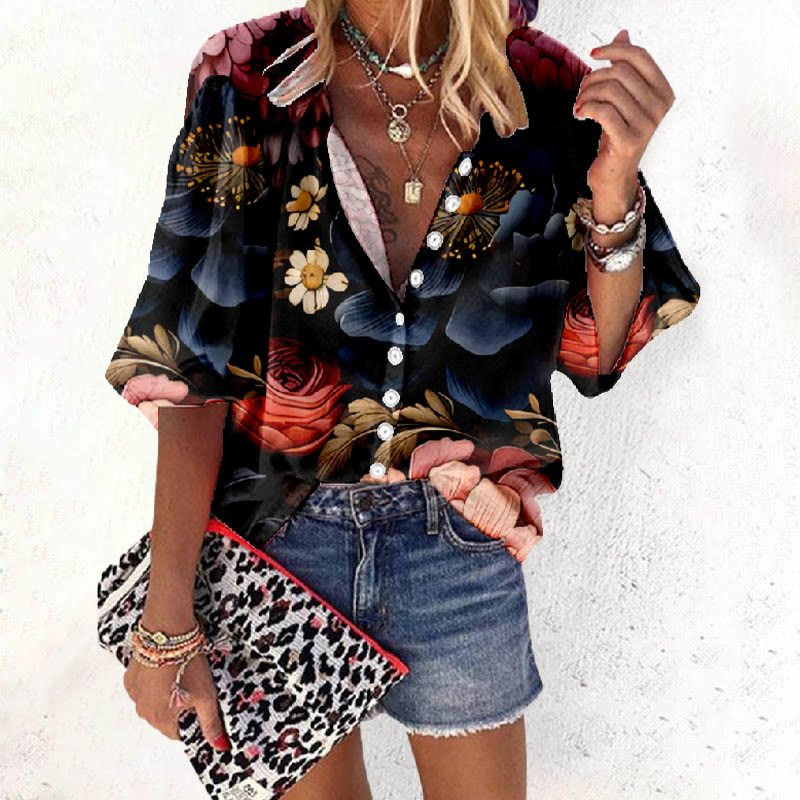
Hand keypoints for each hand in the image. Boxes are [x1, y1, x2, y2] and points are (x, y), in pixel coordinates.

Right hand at [123, 644, 230, 750]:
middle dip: (178, 706)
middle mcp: (143, 710)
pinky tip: (166, 668)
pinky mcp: (130, 677)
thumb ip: (211, 723)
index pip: (178, 733)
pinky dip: (154, 683)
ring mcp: (134, 694)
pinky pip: (144, 688)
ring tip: (178, 673)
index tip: (199, 703)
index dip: (192, 719)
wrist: (168, 632)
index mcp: (161, 719)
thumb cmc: (187, 662)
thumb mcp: (206, 695)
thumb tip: (219, 745)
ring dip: (165, 694)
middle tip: (191, 684)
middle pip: (165, 718)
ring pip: (153, 703)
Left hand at [574, 29, 674, 198]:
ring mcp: (647, 125)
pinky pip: (603, 110)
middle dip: (594, 77)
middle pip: (620, 72)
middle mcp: (660, 108)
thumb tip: (623, 34)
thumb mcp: (622, 98)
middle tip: (582, 91)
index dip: (614, 49)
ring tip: (580, 105)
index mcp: (663, 92)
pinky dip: (585, 108)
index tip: (592, 54)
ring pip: (609, 90)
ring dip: (586, 94)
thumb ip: (625, 67)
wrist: (614, 174)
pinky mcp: (629, 141)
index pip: (640, 56)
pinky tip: (580, 114)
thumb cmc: (617, 133)